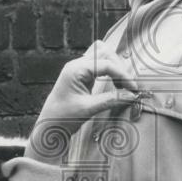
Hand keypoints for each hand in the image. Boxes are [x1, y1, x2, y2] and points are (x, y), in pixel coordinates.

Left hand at [27, 41, 139, 162]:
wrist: (49, 125)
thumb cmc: (62, 117)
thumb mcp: (88, 109)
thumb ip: (111, 100)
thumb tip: (131, 95)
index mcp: (75, 69)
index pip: (105, 64)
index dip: (122, 74)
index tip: (132, 87)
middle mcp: (76, 65)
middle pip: (106, 54)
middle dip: (120, 68)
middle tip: (129, 87)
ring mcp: (79, 69)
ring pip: (103, 57)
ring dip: (116, 68)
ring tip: (124, 85)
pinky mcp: (82, 75)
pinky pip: (100, 66)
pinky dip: (110, 72)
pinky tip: (116, 84)